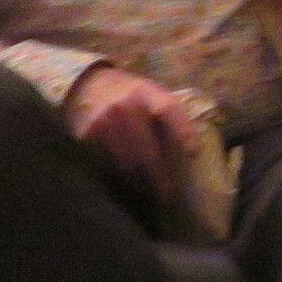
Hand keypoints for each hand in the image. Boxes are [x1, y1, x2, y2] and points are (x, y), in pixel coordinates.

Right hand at [63, 66, 201, 198]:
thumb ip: (168, 117)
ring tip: (152, 195)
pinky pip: (108, 164)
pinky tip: (128, 186)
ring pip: (128, 162)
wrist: (92, 86)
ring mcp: (104, 121)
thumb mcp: (152, 95)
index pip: (168, 110)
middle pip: (147, 148)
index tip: (193, 153)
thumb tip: (188, 154)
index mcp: (146, 92)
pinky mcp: (88, 135)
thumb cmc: (132, 96)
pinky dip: (120, 176)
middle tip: (170, 194)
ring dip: (141, 181)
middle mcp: (124, 105)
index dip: (183, 131)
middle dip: (160, 175)